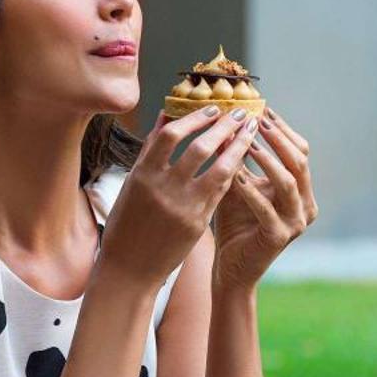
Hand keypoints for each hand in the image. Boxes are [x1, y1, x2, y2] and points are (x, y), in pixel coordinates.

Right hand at [98, 107, 261, 287]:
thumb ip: (150, 151)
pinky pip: (221, 192)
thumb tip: (166, 116)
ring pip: (219, 169)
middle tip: (241, 111)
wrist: (129, 270)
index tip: (212, 107)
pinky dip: (232, 171)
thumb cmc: (127, 224)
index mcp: (142, 176)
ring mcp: (183, 208)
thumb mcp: (132, 185)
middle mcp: (163, 190)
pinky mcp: (197, 225)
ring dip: (238, 146)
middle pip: (200, 148)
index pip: (170, 135)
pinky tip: (241, 159)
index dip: (194, 118)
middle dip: (224, 126)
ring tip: (250, 130)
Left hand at [211, 108, 316, 289]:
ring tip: (248, 143)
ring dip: (268, 160)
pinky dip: (251, 190)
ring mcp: (295, 223)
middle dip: (279, 138)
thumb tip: (226, 121)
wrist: (231, 268)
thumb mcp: (236, 183)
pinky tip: (234, 176)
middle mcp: (305, 205)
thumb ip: (235, 157)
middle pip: (300, 162)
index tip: (262, 109)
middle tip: (258, 119)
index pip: (300, 151)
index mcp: (301, 190)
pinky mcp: (279, 237)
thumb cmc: (234, 224)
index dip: (282, 129)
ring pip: (289, 182)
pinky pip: (267, 208)